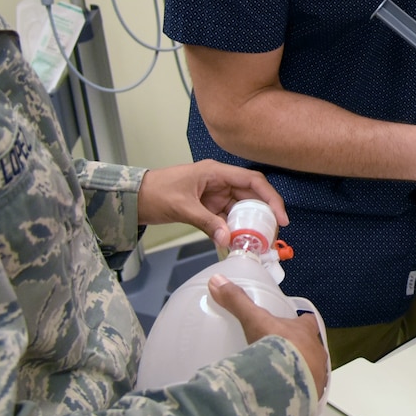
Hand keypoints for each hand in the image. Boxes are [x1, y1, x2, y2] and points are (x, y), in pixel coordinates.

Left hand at [137, 161, 287, 249]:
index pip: (253, 181)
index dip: (270, 197)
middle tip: (271, 235)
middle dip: (263, 214)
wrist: (135, 198)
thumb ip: (206, 222)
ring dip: (249, 225)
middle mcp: (219, 182)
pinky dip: (234, 230)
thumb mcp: (182, 207)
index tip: (280, 217)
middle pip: (251, 195)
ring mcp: (214, 196)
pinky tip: (239, 243)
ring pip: (241, 209)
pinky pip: (227, 219)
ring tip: (258, 243)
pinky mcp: (208, 208)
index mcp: (216, 172)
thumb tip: (228, 239)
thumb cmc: (156, 192)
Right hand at [209, 275, 327, 395]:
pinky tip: (281, 396)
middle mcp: (317, 351)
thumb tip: (216, 280)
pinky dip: (297, 392)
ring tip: (278, 378)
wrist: (289, 384)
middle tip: (279, 355)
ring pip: (310, 370)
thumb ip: (238, 302)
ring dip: (298, 372)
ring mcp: (319, 374)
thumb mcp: (254, 320)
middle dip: (298, 350)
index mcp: (305, 331)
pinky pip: (307, 391)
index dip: (299, 323)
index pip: (307, 322)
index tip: (288, 327)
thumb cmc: (277, 347)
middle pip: (310, 347)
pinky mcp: (315, 395)